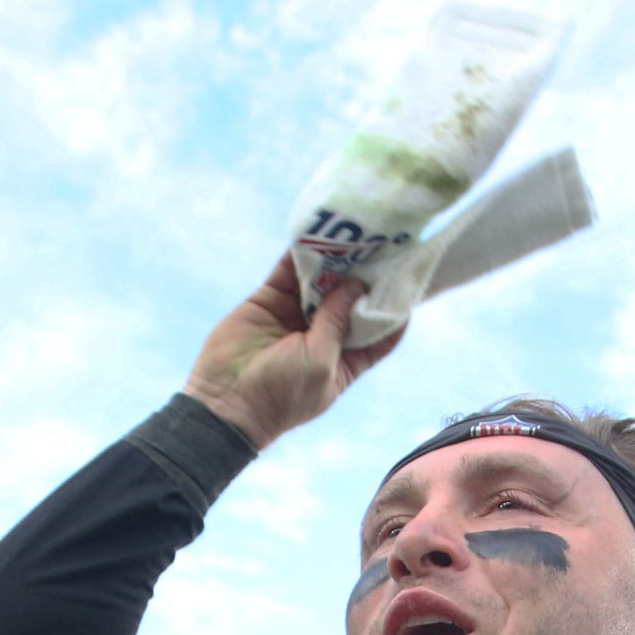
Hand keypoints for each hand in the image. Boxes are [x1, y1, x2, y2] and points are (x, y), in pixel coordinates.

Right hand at [181, 254, 404, 451]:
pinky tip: (315, 234)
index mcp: (346, 361)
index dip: (394, 310)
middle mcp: (325, 336)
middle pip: (352, 301)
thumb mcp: (321, 361)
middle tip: (384, 246)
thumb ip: (338, 322)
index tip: (409, 283)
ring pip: (322, 282)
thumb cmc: (282, 393)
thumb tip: (355, 285)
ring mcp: (296, 316)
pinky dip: (300, 255)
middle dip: (367, 277)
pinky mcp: (270, 300)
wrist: (226, 401)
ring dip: (336, 261)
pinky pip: (289, 272)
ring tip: (354, 234)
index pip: (380, 334)